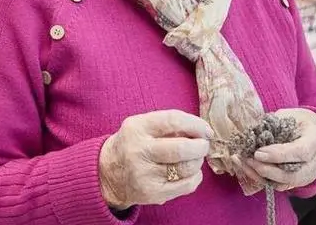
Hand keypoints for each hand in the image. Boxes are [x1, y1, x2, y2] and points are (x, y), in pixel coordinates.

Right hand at [98, 110, 212, 208]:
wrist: (108, 172)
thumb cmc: (134, 144)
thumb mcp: (142, 126)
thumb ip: (169, 124)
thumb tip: (203, 130)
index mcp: (136, 128)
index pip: (172, 121)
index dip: (195, 124)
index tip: (206, 130)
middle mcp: (138, 151)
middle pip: (181, 148)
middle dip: (200, 146)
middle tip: (204, 144)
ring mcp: (145, 174)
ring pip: (187, 168)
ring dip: (198, 161)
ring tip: (194, 157)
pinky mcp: (152, 193)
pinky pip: (187, 185)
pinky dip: (195, 177)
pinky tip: (190, 172)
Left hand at [237, 108, 315, 191]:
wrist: (313, 132)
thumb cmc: (298, 121)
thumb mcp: (289, 115)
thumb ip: (273, 123)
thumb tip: (253, 130)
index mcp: (315, 141)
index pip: (300, 152)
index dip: (278, 155)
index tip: (258, 153)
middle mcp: (314, 163)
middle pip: (291, 175)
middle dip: (266, 169)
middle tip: (249, 160)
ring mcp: (306, 175)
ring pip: (283, 183)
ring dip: (260, 175)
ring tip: (244, 163)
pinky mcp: (296, 182)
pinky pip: (278, 185)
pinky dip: (261, 178)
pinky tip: (246, 167)